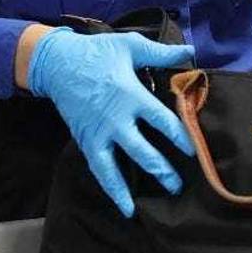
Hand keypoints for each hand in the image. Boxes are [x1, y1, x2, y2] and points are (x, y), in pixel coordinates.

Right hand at [27, 29, 195, 217]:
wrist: (57, 63)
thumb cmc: (97, 52)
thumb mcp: (130, 45)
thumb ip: (161, 52)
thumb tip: (191, 51)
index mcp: (130, 96)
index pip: (162, 120)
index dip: (181, 136)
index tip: (195, 151)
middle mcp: (115, 120)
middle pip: (143, 151)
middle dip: (163, 171)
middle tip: (180, 186)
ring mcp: (99, 134)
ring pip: (119, 167)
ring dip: (138, 186)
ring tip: (153, 200)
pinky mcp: (86, 141)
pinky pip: (100, 170)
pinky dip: (112, 189)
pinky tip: (126, 207)